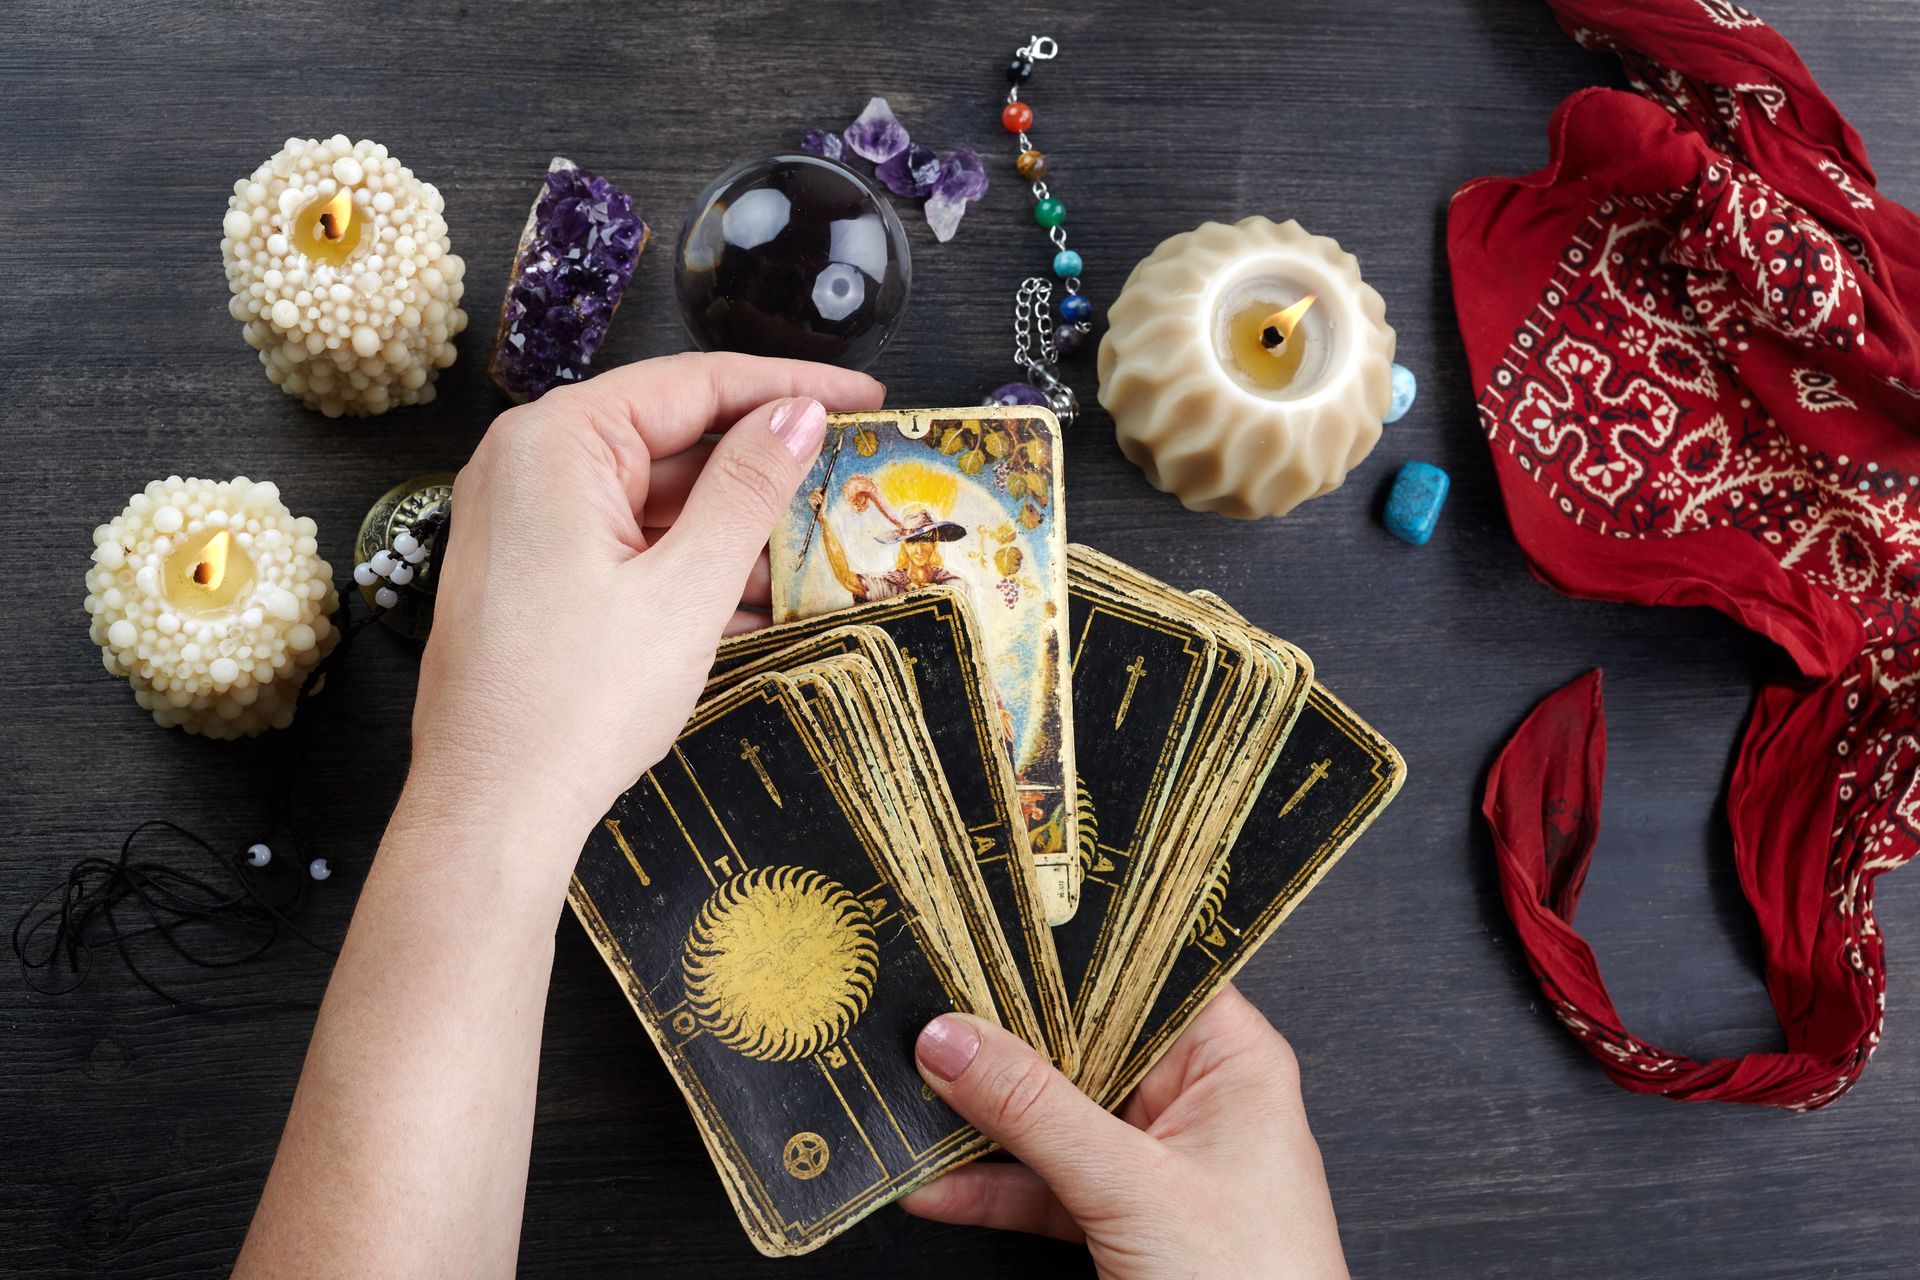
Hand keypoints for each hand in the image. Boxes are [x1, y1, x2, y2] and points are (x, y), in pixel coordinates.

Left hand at [405, 352, 881, 870]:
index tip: (864, 395)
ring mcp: (526, 522)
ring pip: (655, 498)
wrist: (494, 811)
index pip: (693, 384)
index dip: (790, 387)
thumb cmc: (576, 703)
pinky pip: (628, 545)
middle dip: (762, 466)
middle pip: (672, 437)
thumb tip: (800, 414)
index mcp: (555, 442)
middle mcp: (529, 465)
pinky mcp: (535, 575)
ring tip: (819, 553)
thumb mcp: (687, 588)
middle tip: (849, 476)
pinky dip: (690, 565)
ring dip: (735, 527)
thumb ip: (748, 488)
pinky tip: (760, 600)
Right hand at [903, 985, 1346, 1279]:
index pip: (1141, 972)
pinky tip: (934, 1183)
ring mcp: (1157, 1160)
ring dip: (983, 1119)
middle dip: (1004, 1038)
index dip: (1066, 951)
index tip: (986, 933)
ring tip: (912, 1096)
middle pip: (1085, 1041)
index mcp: (1231, 1061)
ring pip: (1054, 1115)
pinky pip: (1045, 1182)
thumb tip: (954, 1040)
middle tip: (929, 1013)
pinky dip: (991, 1186)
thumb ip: (1035, 1110)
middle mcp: (1197, 1099)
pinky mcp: (1124, 1217)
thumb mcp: (1131, 1185)